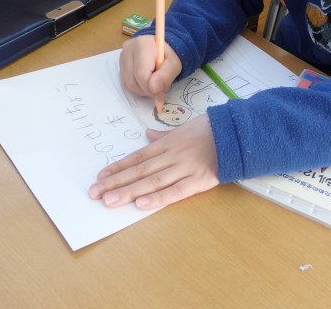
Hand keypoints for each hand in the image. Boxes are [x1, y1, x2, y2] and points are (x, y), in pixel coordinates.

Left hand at [88, 114, 218, 208]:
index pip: (137, 157)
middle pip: (139, 171)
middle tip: (95, 193)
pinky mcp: (198, 180)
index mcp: (168, 143)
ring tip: (110, 200)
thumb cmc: (210, 130)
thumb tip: (147, 136)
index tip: (100, 177)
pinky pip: (176, 191)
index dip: (118, 167)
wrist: (236, 133)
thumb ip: (164, 135)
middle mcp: (171, 155)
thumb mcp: (184, 127)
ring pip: (152, 181)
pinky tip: (142, 204)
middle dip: (116, 182)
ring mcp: (184, 168)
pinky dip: (158, 198)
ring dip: (129, 191)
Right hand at [119, 34, 181, 100]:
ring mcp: (122, 57)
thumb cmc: (168, 56)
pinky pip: (125, 83)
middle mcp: (128, 49)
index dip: (151, 88)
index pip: (141, 73)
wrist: (161, 49)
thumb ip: (165, 76)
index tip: (161, 93)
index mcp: (142, 44)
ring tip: (153, 86)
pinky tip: (146, 84)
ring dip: (142, 91)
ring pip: (128, 84)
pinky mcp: (120, 65)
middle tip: (159, 92)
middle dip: (147, 90)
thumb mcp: (174, 65)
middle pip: (132, 80)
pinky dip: (137, 88)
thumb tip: (154, 89)